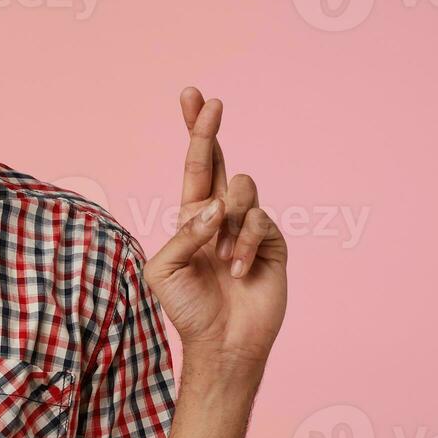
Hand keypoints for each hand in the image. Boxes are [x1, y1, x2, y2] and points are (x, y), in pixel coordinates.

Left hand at [143, 87, 287, 369]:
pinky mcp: (272, 241)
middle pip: (220, 160)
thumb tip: (214, 206)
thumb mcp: (165, 269)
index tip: (193, 95)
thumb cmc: (187, 308)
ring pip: (240, 189)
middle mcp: (220, 215)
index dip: (195, 130)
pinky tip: (239, 270)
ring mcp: (248, 226)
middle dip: (211, 128)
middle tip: (211, 102)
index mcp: (191, 216)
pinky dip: (244, 245)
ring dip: (226, 221)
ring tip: (222, 258)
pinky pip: (259, 221)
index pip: (194, 165)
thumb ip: (184, 232)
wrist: (222, 342)